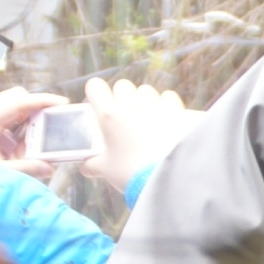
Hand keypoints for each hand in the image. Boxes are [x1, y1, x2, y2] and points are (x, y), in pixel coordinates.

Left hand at [0, 87, 63, 181]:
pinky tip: (21, 148)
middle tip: (52, 124)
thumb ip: (25, 169)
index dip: (43, 100)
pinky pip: (7, 121)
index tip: (62, 102)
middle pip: (18, 99)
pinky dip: (19, 130)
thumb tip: (49, 168)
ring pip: (14, 109)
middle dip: (38, 109)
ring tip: (37, 142)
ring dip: (28, 121)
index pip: (20, 101)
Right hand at [85, 77, 194, 196]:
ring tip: (147, 122)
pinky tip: (167, 120)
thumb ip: (93, 165)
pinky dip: (166, 106)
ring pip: (145, 91)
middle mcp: (131, 103)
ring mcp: (156, 103)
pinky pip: (168, 97)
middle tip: (124, 119)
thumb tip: (86, 167)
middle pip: (122, 86)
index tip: (99, 105)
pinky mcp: (177, 109)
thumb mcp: (107, 170)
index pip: (95, 86)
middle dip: (122, 98)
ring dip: (144, 101)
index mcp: (109, 115)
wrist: (171, 177)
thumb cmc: (133, 173)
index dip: (96, 94)